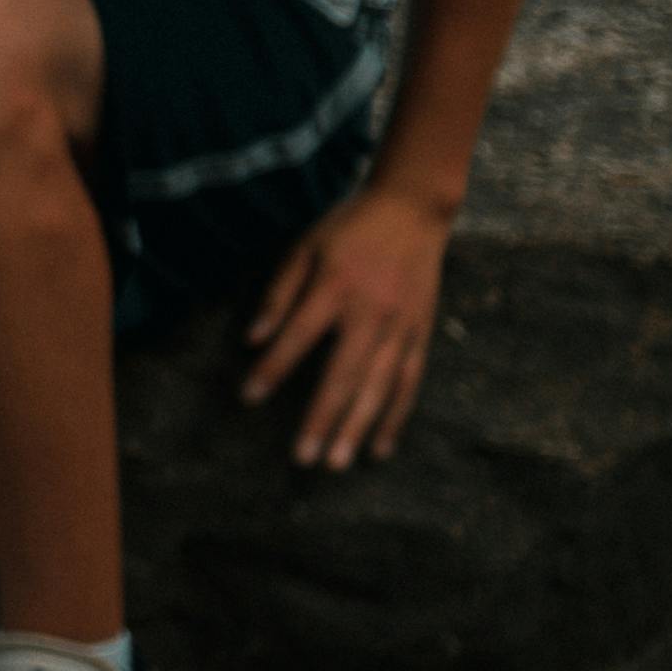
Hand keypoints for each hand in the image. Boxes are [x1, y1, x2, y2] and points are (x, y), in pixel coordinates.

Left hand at [240, 187, 448, 466]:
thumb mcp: (305, 247)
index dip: (273, 367)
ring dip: (358, 427)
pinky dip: (395, 417)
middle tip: (304, 458)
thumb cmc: (348, 229)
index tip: (248, 398)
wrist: (413, 209)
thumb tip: (251, 340)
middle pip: (345, 373)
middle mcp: (372, 311)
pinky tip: (381, 447)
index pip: (299, 335)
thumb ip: (279, 295)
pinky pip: (409, 383)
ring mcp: (402, 326)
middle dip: (323, 418)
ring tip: (338, 461)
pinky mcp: (422, 334)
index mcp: (336, 286)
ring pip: (380, 386)